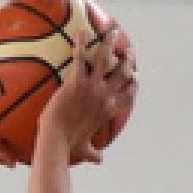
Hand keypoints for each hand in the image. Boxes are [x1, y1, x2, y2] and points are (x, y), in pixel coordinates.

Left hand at [38, 27, 137, 165]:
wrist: (56, 140)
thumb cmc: (68, 146)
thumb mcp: (85, 149)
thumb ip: (94, 153)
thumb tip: (99, 160)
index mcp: (108, 110)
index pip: (128, 96)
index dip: (133, 86)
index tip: (135, 78)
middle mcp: (105, 96)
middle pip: (123, 74)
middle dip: (128, 60)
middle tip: (128, 51)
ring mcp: (92, 88)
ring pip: (106, 60)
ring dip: (110, 44)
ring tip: (111, 32)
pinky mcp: (77, 83)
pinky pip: (80, 58)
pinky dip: (81, 44)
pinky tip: (81, 32)